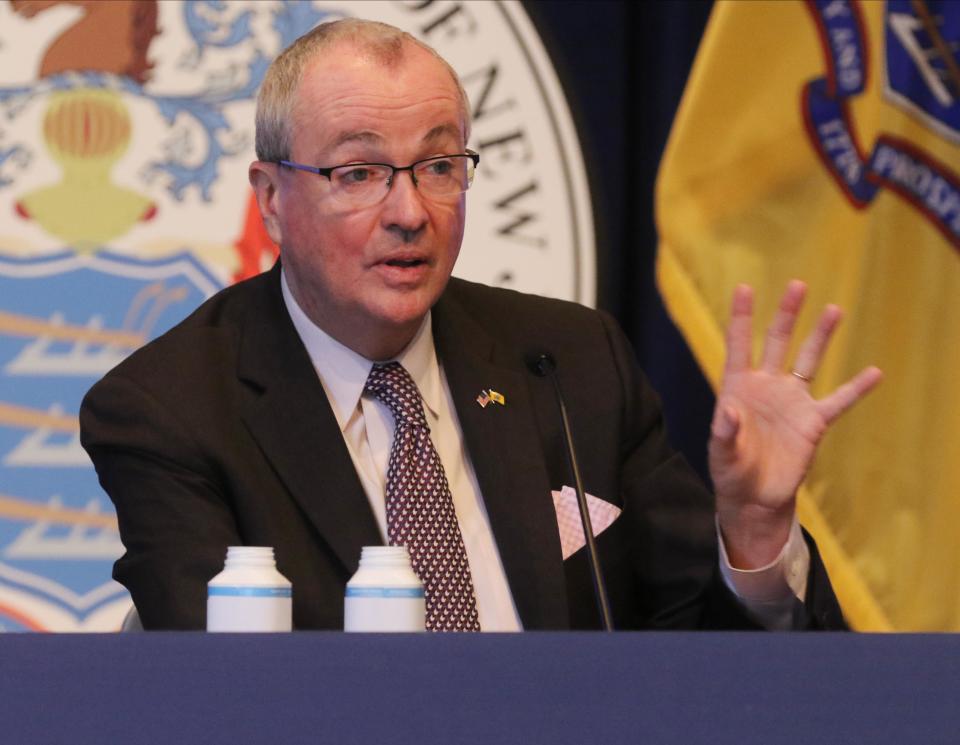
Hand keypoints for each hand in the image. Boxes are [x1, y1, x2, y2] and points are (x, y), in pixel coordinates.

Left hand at [710, 280, 881, 567]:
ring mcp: (792, 401)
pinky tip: (875, 372)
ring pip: (808, 361)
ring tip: (834, 309)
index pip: (740, 346)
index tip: (745, 288)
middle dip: (787, 315)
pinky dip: (856, 388)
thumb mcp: (720, 453)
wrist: (754, 497)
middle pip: (778, 342)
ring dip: (820, 336)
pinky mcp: (812, 422)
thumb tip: (728, 411)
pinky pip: (838, 401)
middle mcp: (766, 386)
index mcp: (737, 388)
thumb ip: (723, 431)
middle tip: (798, 285)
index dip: (742, 318)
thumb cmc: (730, 471)